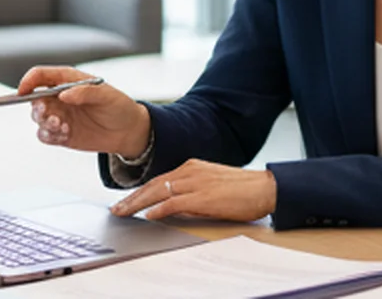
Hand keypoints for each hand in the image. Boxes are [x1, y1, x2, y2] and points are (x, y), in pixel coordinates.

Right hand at [19, 66, 149, 156]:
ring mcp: (59, 116)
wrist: (128, 131)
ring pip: (37, 118)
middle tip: (48, 113)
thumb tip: (65, 94)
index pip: (40, 76)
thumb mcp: (106, 95)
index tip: (24, 90)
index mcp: (68, 80)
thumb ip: (85, 92)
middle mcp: (59, 97)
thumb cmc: (119, 107)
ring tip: (62, 125)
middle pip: (34, 99)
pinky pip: (45, 135)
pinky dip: (49, 135)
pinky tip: (64, 134)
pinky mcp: (61, 133)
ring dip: (44, 122)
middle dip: (37, 107)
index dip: (28, 81)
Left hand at [109, 159, 276, 222]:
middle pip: (153, 184)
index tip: (126, 201)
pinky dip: (158, 208)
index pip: (159, 179)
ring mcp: (196, 182)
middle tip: (116, 209)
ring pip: (158, 191)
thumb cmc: (244, 190)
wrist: (265, 187)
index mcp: (193, 167)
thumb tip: (173, 207)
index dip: (140, 191)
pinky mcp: (203, 196)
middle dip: (132, 197)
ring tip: (124, 213)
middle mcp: (191, 171)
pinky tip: (148, 215)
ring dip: (138, 203)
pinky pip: (174, 202)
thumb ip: (192, 194)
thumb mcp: (212, 187)